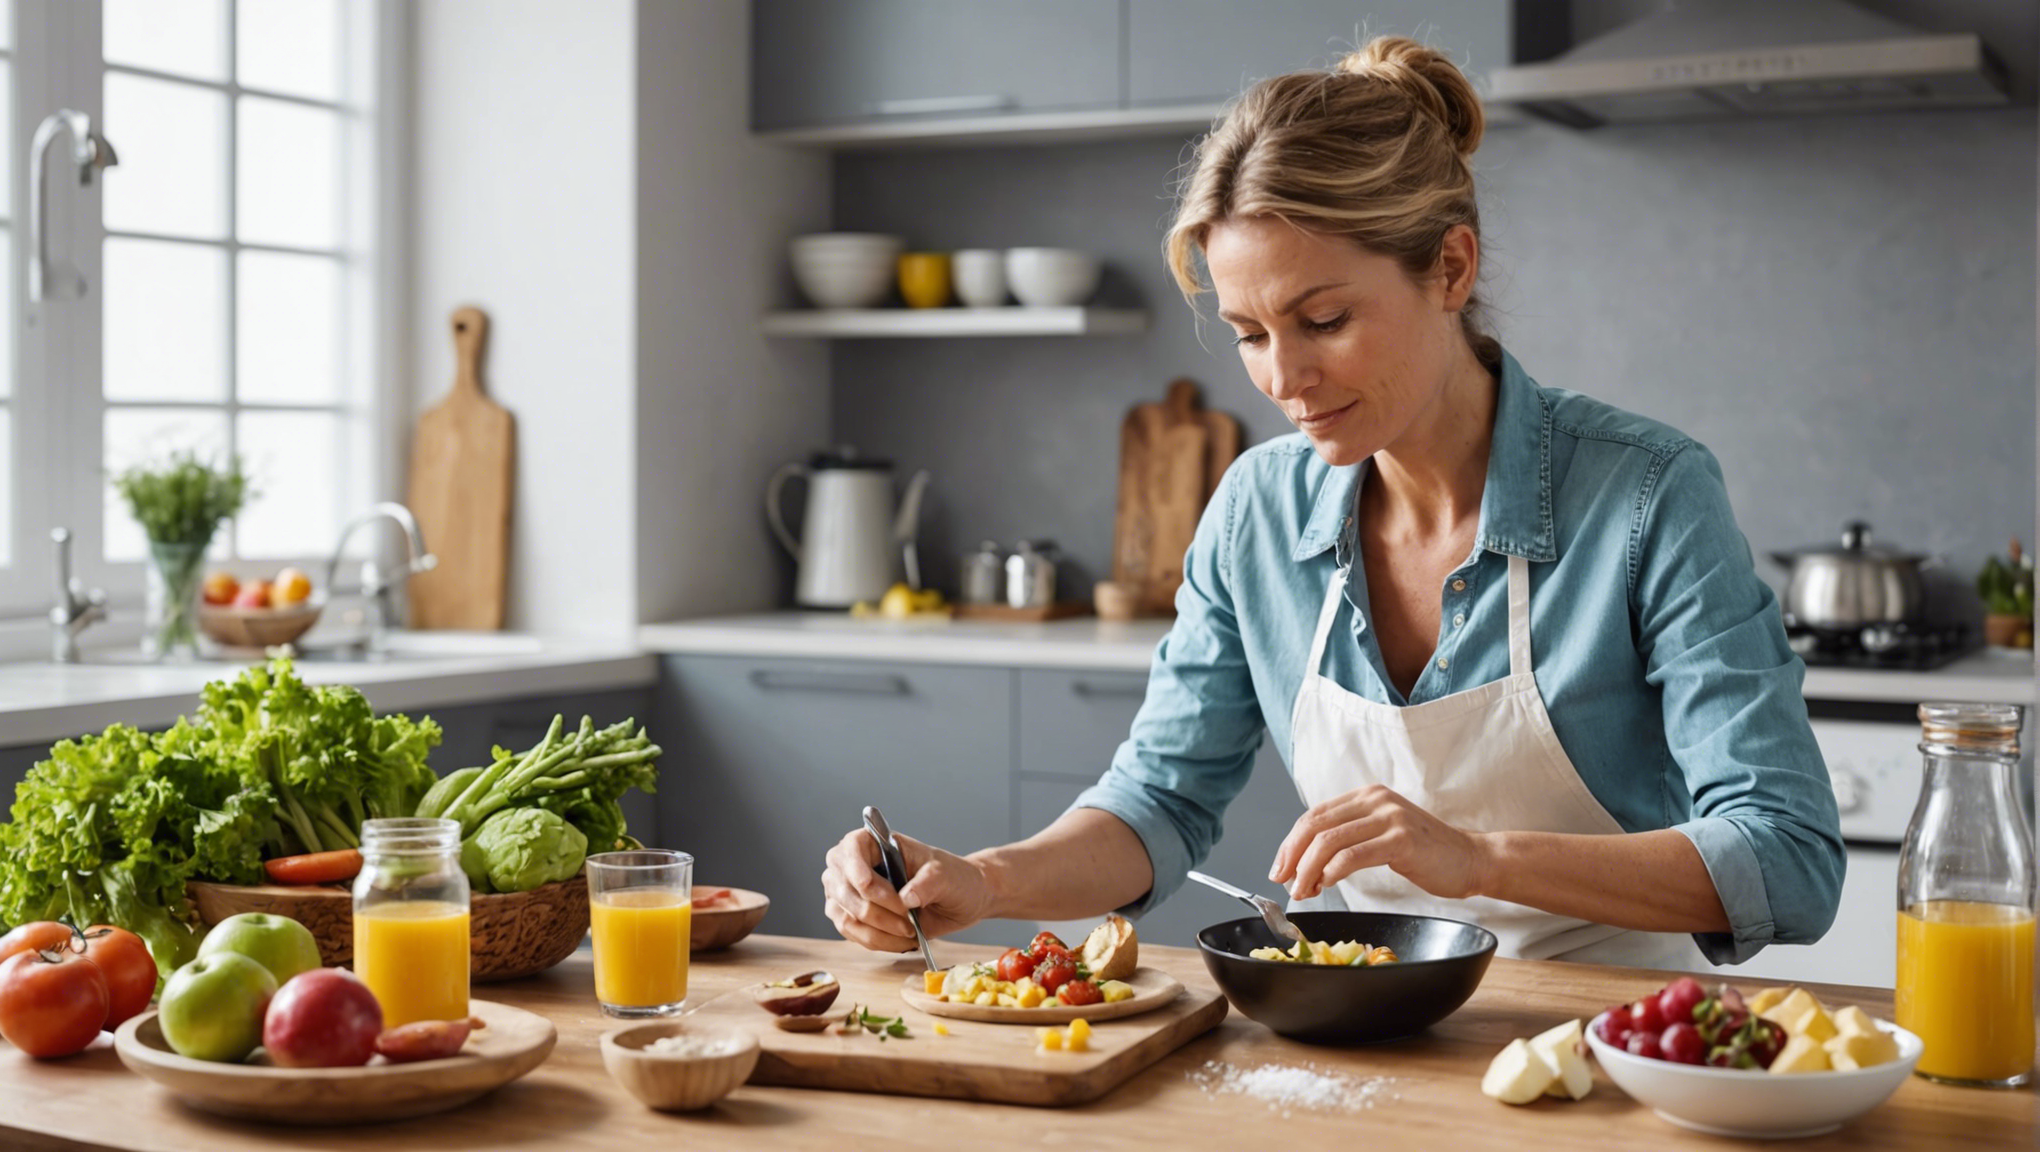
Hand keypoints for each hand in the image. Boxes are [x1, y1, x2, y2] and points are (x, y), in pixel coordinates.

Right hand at [820, 828, 995, 952]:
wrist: (960, 901)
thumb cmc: (952, 878)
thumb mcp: (946, 875)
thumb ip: (927, 883)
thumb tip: (906, 898)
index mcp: (876, 843)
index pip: (851, 848)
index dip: (856, 869)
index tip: (869, 887)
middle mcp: (856, 866)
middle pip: (843, 888)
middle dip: (876, 910)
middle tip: (908, 919)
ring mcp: (851, 893)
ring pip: (845, 916)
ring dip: (878, 930)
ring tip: (909, 931)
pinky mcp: (855, 918)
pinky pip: (853, 934)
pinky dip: (878, 941)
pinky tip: (902, 940)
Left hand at [1268, 784, 1491, 901]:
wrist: (1471, 859)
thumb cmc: (1425, 854)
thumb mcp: (1381, 835)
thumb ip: (1350, 838)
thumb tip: (1305, 862)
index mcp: (1366, 796)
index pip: (1314, 816)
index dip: (1290, 843)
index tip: (1280, 868)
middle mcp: (1375, 800)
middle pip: (1315, 825)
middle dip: (1292, 856)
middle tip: (1283, 881)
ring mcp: (1389, 817)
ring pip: (1330, 841)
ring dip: (1308, 869)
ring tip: (1303, 890)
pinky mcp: (1401, 840)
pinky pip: (1353, 855)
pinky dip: (1332, 872)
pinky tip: (1326, 885)